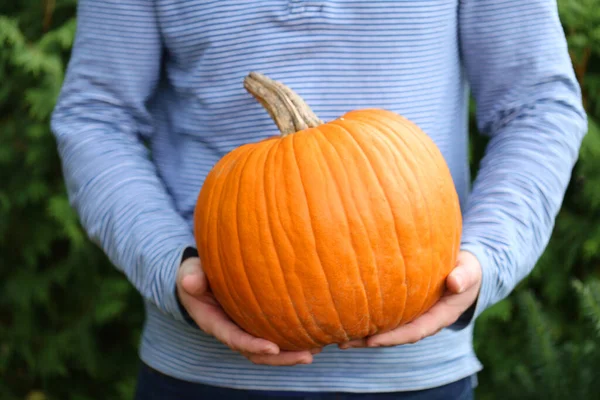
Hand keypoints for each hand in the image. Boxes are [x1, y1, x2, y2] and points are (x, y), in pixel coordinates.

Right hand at [177, 257, 320, 364]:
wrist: (198, 278)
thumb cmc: (195, 274)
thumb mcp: (190, 273)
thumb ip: (191, 277)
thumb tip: (191, 281)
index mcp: (214, 323)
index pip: (235, 339)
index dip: (252, 345)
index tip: (273, 348)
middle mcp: (232, 331)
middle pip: (257, 353)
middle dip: (282, 358)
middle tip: (307, 356)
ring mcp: (245, 329)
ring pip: (269, 350)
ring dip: (291, 354)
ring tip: (316, 350)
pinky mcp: (255, 324)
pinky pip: (274, 336)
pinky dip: (292, 339)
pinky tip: (313, 336)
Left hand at [338, 250, 481, 348]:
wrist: (465, 271)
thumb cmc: (467, 271)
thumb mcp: (469, 272)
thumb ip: (464, 277)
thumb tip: (454, 282)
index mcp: (438, 317)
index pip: (414, 332)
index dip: (393, 337)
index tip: (372, 341)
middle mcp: (423, 321)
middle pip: (394, 336)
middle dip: (368, 341)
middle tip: (343, 343)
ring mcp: (412, 316)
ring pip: (386, 329)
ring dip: (362, 335)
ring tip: (336, 337)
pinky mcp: (403, 307)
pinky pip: (384, 317)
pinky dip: (366, 319)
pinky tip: (345, 318)